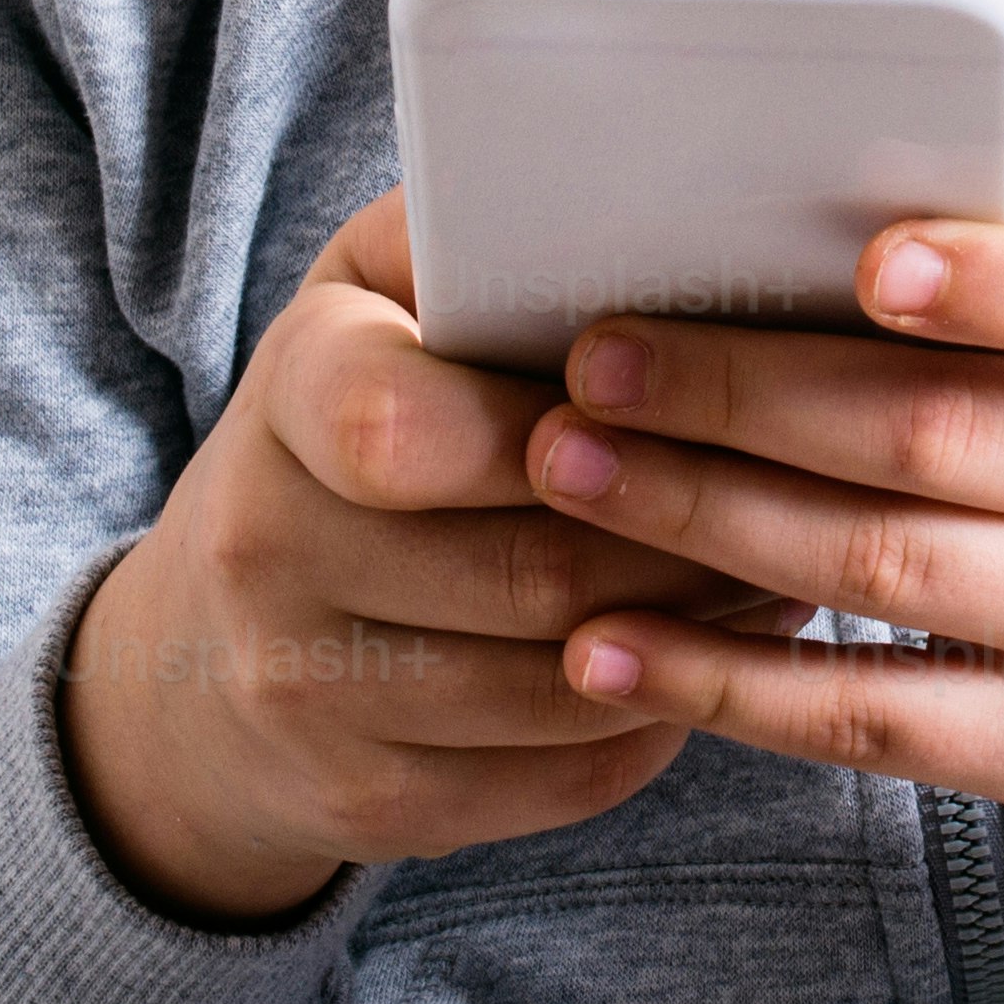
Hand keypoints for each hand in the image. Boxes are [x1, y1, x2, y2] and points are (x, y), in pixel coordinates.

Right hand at [54, 182, 809, 924]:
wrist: (198, 659)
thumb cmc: (343, 428)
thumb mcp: (372, 301)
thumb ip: (474, 242)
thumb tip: (647, 201)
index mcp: (285, 397)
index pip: (398, 425)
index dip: (554, 431)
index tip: (655, 405)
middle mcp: (271, 552)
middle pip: (530, 568)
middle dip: (688, 535)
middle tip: (805, 499)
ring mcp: (310, 694)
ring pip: (565, 682)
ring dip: (704, 631)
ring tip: (793, 567)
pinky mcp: (367, 802)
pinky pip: (562, 774)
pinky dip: (662, 717)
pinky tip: (718, 658)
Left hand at [512, 58, 1003, 952]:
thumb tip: (888, 38)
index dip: (995, 278)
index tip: (868, 262)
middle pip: (934, 437)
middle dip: (740, 395)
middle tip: (589, 362)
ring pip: (883, 570)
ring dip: (699, 520)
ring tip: (560, 469)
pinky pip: (870, 722)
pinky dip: (722, 685)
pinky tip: (602, 648)